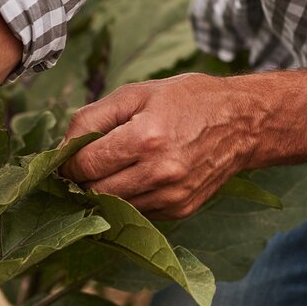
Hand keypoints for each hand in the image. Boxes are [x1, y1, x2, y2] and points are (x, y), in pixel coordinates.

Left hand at [60, 73, 258, 218]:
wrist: (243, 123)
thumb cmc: (189, 101)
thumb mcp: (138, 93)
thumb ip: (92, 118)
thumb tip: (63, 148)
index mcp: (145, 138)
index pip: (85, 165)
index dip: (69, 161)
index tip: (72, 154)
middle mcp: (159, 173)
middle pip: (94, 192)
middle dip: (85, 178)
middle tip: (92, 160)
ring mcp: (171, 196)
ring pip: (113, 207)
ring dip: (106, 190)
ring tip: (119, 165)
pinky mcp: (180, 210)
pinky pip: (137, 212)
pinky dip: (131, 197)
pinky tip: (142, 175)